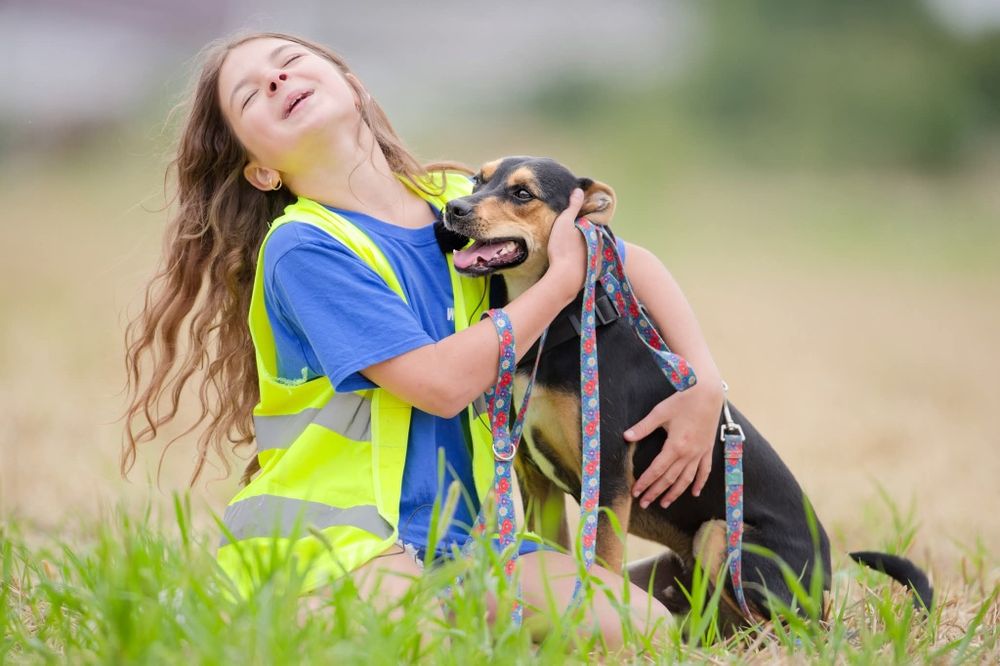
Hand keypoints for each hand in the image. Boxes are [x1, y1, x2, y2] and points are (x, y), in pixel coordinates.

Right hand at [544, 188, 588, 299]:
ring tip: (571, 251)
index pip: (592, 223)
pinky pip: (591, 264)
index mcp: (594, 232)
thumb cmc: (563, 249)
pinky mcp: (594, 273)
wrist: (565, 278)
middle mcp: (600, 245)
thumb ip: (573, 207)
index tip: (575, 224)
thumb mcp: (564, 223)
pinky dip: (585, 263)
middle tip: (571, 238)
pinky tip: (575, 264)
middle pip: (592, 237)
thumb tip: (579, 190)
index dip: (583, 222)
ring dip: (585, 250)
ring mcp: (598, 260)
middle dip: (585, 236)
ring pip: (592, 250)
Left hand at [626, 381, 723, 508]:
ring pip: (686, 479)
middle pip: (669, 479)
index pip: (656, 470)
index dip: (645, 483)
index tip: (636, 492)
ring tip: (664, 503)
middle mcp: (688, 454)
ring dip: (675, 493)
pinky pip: (704, 471)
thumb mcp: (660, 412)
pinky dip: (699, 483)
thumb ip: (643, 427)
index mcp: (675, 446)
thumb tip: (626, 436)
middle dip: (656, 492)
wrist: (708, 393)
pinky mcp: (707, 449)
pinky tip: (694, 493)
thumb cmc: (683, 401)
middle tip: (644, 503)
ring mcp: (700, 453)